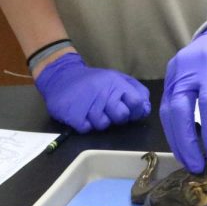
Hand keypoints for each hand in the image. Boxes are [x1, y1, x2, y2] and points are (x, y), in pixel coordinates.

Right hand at [34, 52, 149, 133]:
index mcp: (116, 82)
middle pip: (122, 116)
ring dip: (98, 121)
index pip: (136, 102)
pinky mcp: (74, 115)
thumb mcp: (116, 78)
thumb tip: (146, 108)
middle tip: (108, 111)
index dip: (135, 110)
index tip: (129, 111)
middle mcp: (103, 92)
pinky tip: (81, 115)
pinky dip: (85, 125)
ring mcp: (88, 104)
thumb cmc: (93, 80)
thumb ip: (135, 90)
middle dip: (117, 117)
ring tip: (92, 110)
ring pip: (104, 125)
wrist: (60, 76)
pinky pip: (87, 129)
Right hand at [160, 17, 206, 172]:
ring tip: (190, 162)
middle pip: (179, 109)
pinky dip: (174, 130)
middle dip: (187, 142)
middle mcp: (186, 66)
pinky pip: (166, 109)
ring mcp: (173, 72)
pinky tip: (185, 147)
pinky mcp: (168, 80)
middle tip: (198, 166)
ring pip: (167, 112)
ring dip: (177, 141)